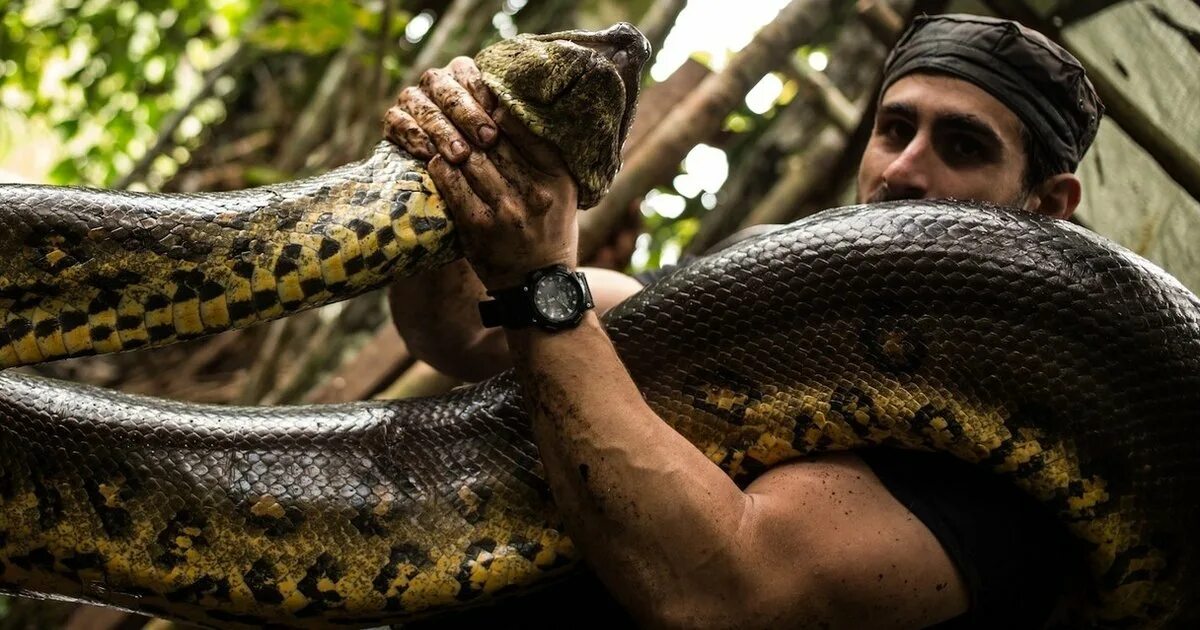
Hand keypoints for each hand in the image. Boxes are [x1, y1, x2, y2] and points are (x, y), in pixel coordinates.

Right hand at [383, 57, 497, 163]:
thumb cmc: (489, 146)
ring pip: (425, 109)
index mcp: (463, 72)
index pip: (471, 76)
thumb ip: (507, 118)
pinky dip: (413, 137)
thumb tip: (511, 113)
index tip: (499, 120)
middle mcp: (436, 81)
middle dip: (469, 117)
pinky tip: (429, 153)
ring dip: (444, 132)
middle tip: (487, 140)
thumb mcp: (503, 130)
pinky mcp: (394, 118)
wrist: (457, 170)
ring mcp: (413, 98)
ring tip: (461, 155)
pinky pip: (398, 122)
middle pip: (448, 92)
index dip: (485, 98)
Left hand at [429, 108, 578, 290]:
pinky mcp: (480, 227)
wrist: (537, 282)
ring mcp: (506, 210)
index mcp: (557, 177)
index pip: (524, 128)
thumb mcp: (564, 190)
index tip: (484, 95)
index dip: (499, 108)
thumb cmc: (549, 227)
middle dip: (471, 123)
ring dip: (451, 142)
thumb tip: (519, 108)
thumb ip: (547, 154)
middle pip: (493, 141)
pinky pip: (453, 186)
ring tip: (440, 130)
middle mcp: (535, 192)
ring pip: (470, 159)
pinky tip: (436, 160)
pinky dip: (441, 170)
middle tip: (453, 106)